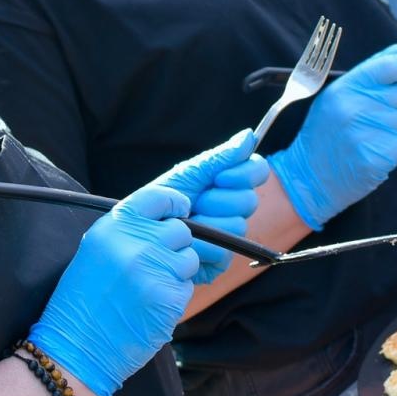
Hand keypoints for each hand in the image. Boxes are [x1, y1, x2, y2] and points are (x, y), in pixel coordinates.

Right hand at [30, 186, 198, 395]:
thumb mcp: (97, 251)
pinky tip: (150, 307)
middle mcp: (135, 241)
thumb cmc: (84, 301)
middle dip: (174, 247)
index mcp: (114, 225)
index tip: (180, 210)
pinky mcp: (170, 296)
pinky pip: (187, 287)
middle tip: (154, 266)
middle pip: (180, 231)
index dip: (175, 203)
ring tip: (148, 289)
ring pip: (188, 259)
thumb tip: (165, 221)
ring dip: (176, 273)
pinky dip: (174, 297)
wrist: (76, 345)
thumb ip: (128, 232)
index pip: (158, 197)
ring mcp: (155, 268)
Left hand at [152, 129, 267, 283]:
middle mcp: (232, 208)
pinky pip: (224, 252)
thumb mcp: (187, 175)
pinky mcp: (220, 261)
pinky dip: (201, 246)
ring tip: (186, 223)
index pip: (257, 171)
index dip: (244, 174)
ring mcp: (229, 235)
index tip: (220, 178)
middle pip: (249, 201)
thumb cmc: (161, 200)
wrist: (139, 232)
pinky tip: (187, 243)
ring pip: (237, 226)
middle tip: (196, 202)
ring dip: (207, 223)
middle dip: (218, 200)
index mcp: (227, 183)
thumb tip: (249, 135)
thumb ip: (218, 158)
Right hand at [268, 45, 396, 230]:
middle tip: (384, 116)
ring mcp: (367, 133)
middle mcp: (355, 108)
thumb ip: (367, 72)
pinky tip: (378, 150)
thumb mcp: (335, 97)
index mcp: (345, 89)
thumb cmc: (324, 135)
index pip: (388, 67)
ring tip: (375, 135)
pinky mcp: (379, 156)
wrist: (309, 176)